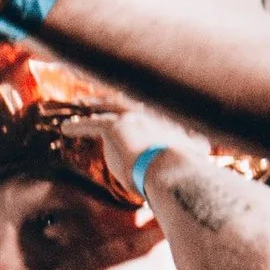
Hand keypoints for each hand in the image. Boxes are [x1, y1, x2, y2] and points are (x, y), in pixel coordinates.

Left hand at [83, 98, 201, 209]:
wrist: (174, 171)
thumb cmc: (187, 172)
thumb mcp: (198, 156)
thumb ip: (196, 149)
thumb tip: (205, 151)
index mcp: (170, 120)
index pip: (150, 110)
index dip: (137, 108)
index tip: (131, 108)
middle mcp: (153, 113)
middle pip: (128, 100)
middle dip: (114, 98)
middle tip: (100, 98)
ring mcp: (135, 116)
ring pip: (109, 106)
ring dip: (94, 105)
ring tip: (81, 107)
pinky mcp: (116, 126)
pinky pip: (92, 124)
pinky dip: (78, 126)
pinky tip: (65, 128)